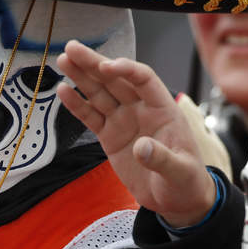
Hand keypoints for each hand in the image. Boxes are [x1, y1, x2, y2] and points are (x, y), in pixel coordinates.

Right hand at [56, 40, 215, 226]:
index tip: (106, 66)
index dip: (126, 69)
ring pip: (99, 93)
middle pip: (115, 80)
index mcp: (163, 109)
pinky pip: (90, 116)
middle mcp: (141, 109)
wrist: (175, 200)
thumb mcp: (181, 172)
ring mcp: (123, 121)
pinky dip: (77, 104)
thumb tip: (140, 147)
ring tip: (63, 60)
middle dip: (94, 63)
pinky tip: (62, 90)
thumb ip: (162, 159)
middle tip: (72, 48)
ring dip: (81, 77)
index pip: (144, 79)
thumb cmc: (185, 182)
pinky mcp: (109, 136)